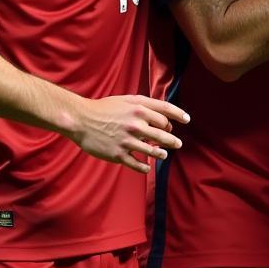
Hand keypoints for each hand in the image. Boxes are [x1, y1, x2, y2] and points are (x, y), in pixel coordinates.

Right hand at [69, 95, 187, 173]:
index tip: (187, 120)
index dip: (180, 115)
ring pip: (154, 151)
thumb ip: (145, 105)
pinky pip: (138, 164)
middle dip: (173, 139)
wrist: (80, 119)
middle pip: (164, 134)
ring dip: (162, 153)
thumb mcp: (127, 99)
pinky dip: (145, 167)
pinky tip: (147, 167)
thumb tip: (163, 113)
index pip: (167, 112)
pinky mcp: (119, 154)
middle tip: (177, 143)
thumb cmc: (104, 108)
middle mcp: (136, 124)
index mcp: (139, 109)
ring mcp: (128, 140)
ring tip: (164, 154)